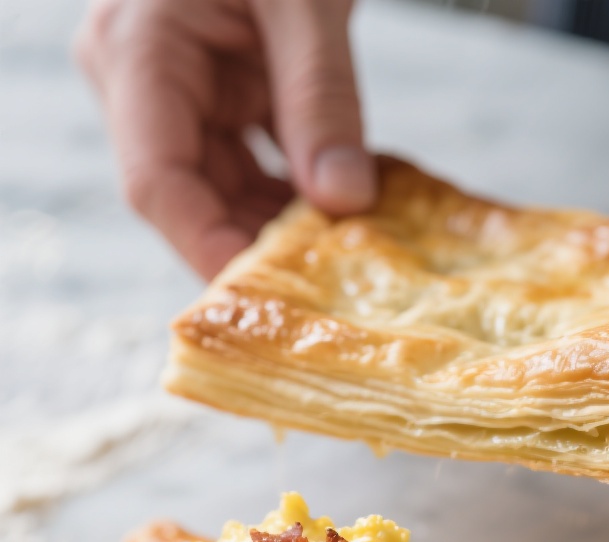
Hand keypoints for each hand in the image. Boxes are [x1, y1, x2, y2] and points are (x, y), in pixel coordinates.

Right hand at [75, 0, 375, 279]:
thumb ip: (322, 98)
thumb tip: (344, 201)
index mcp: (137, 50)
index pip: (158, 183)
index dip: (209, 247)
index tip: (266, 300)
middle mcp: (141, 80)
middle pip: (192, 197)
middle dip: (260, 244)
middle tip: (329, 288)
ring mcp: (177, 88)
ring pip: (224, 188)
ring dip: (284, 223)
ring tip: (348, 253)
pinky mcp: (216, 91)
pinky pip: (249, 161)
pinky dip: (297, 188)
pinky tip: (345, 208)